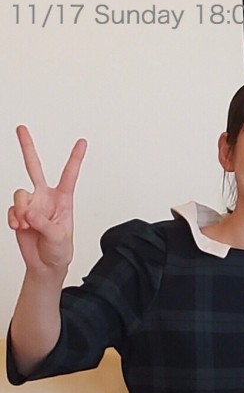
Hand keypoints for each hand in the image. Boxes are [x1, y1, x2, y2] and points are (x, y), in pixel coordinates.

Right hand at [8, 125, 86, 272]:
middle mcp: (46, 197)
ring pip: (19, 193)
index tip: (82, 141)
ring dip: (21, 209)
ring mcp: (31, 204)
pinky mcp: (18, 213)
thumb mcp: (59, 238)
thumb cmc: (60, 250)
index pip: (70, 175)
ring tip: (27, 224)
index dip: (75, 158)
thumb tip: (29, 212)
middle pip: (34, 167)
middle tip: (20, 128)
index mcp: (63, 199)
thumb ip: (44, 223)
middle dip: (27, 147)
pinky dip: (14, 219)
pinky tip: (20, 227)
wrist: (45, 264)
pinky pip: (11, 209)